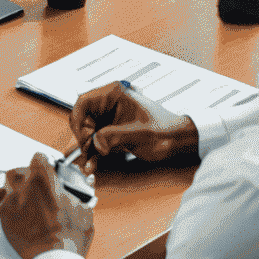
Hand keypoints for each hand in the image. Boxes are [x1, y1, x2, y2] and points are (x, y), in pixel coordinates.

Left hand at [0, 154, 94, 258]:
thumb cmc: (69, 237)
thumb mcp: (83, 209)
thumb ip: (73, 194)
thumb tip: (71, 193)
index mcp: (44, 179)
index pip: (39, 158)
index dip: (45, 163)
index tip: (46, 168)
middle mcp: (24, 185)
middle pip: (20, 169)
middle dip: (27, 174)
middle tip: (35, 184)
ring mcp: (11, 200)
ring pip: (7, 182)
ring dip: (14, 185)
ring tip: (22, 193)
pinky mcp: (3, 215)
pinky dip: (0, 199)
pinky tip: (5, 201)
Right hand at [68, 81, 198, 177]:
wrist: (180, 141)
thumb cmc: (165, 131)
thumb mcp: (138, 134)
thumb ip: (114, 136)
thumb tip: (95, 142)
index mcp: (115, 94)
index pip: (84, 101)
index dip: (79, 120)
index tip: (83, 138)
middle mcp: (110, 103)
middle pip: (83, 118)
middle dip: (83, 138)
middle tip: (88, 152)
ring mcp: (110, 117)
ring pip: (88, 131)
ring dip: (88, 148)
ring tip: (89, 163)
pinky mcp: (112, 130)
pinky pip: (97, 140)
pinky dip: (94, 151)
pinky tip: (94, 163)